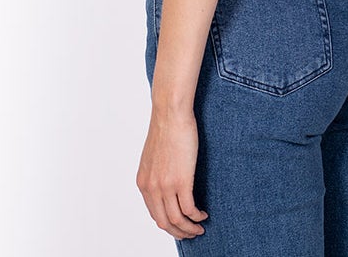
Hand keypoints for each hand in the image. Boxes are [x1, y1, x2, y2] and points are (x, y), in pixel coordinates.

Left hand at [136, 106, 208, 239]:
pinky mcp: (181, 181)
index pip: (154, 214)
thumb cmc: (166, 128)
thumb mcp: (153, 157)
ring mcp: (165, 186)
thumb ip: (156, 173)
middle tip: (191, 233)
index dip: (168, 223)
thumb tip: (165, 182)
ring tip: (200, 228)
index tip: (179, 224)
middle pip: (164, 222)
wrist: (170, 114)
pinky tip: (203, 214)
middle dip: (179, 232)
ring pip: (176, 220)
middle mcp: (151, 188)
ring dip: (189, 229)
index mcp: (143, 183)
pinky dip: (197, 217)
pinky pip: (189, 209)